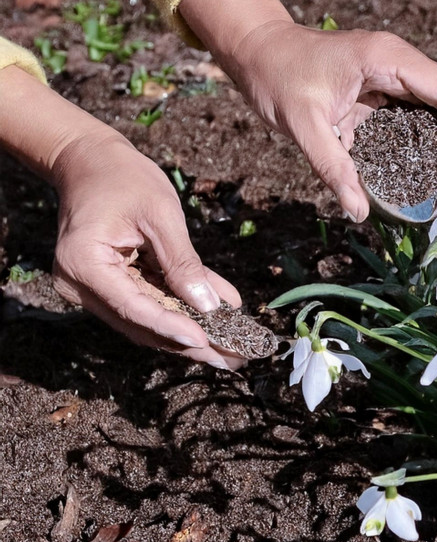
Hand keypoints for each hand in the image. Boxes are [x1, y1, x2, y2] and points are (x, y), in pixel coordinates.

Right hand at [50, 130, 244, 368]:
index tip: (207, 342)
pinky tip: (221, 322)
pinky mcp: (108, 287)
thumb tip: (209, 307)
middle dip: (190, 344)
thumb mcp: (161, 214)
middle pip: (141, 324)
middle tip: (234, 360)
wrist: (90, 162)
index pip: (132, 307)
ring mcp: (91, 289)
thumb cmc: (124, 179)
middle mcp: (79, 285)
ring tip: (233, 351)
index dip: (171, 327)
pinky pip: (149, 305)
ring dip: (190, 335)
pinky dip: (183, 312)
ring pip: (147, 322)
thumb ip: (184, 262)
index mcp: (84, 263)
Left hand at [203, 20, 436, 221]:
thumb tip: (358, 211)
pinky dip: (427, 143)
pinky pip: (418, 116)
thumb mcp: (302, 124)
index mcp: (387, 58)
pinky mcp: (384, 92)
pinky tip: (426, 173)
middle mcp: (398, 63)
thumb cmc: (276, 76)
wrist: (256, 52)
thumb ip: (332, 167)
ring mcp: (393, 76)